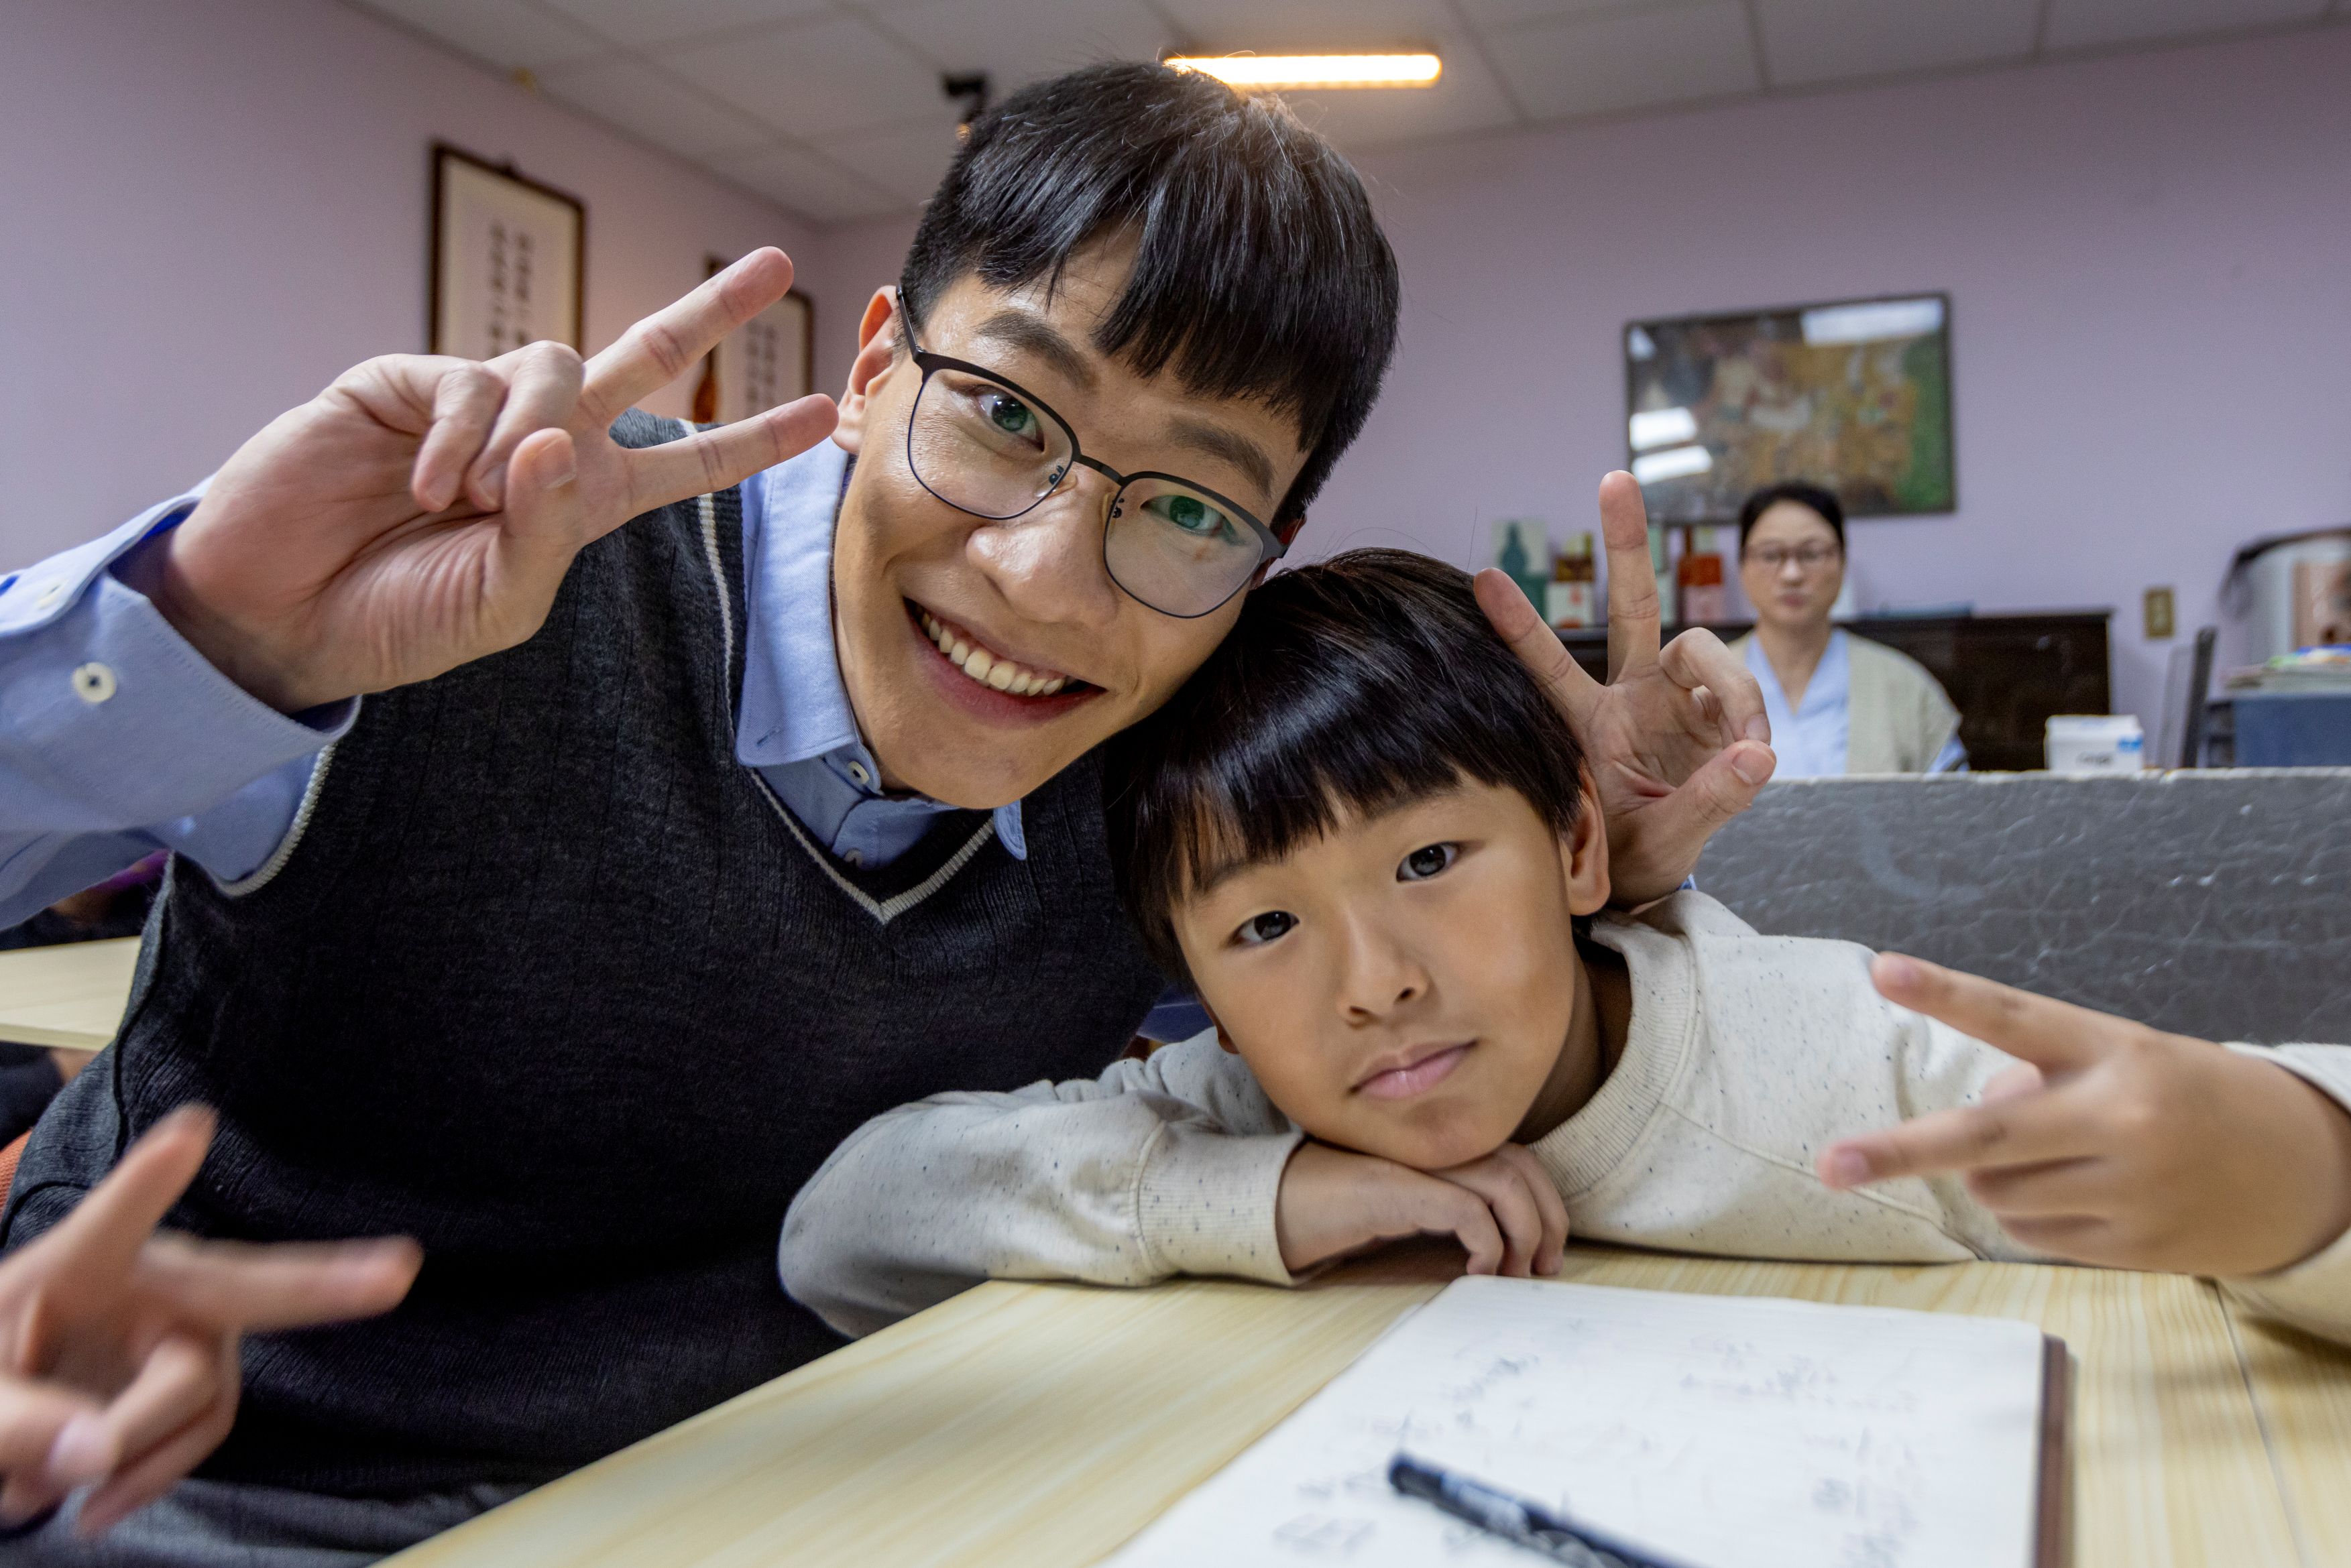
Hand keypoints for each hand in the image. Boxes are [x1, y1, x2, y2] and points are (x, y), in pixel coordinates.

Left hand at [0, 1107, 418, 1536]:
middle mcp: (150, 1283)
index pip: (114, 1218)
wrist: (1, 1414)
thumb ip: (20, 1425)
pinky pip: (203, 1430)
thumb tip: (93, 1456)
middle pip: (238, 1290)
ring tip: (59, 1498)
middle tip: (398, 1272)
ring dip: (138, 1453)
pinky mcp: (200, 1376)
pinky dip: (151, 1475)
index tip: (193, 1127)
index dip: (152, 1178)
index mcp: (75, 1265)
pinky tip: (97, 1508)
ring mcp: (186, 1331)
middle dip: (323, 1281)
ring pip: (202, 1392)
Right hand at [131, 249, 839, 713]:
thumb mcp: (499, 601)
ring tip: (470, 501)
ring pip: (556, 367)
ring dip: (527, 435)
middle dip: (710, 312)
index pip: (684, 462)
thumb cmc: (396, 619)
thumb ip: (549, 530)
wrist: (280, 612)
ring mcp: (478, 405)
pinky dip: (459, 438)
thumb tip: (565, 436)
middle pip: (645, 356)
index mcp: (583, 501)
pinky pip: (469, 381)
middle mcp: (544, 441)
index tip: (823, 414)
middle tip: (775, 267)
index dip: (751, 440)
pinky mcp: (409, 381)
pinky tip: (425, 489)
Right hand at [1274, 1141, 1567, 1277]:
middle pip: (1521, 1167)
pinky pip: (1466, 1211)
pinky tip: (1475, 1273)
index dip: (1546, 1202)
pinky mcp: (1397, 1188)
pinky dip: (1486, 1244)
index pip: (1517, 1158)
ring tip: (1516, 1276)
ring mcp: (1414, 1162)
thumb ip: (1448, 1211)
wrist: (1272, 1207)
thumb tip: (1504, 1250)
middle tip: (1547, 1267)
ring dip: (1524, 1234)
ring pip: (1503, 1184)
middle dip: (1548, 1218)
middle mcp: (1432, 1145)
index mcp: (1438, 1146)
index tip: (1548, 1251)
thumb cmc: (1337, 1211)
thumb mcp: (1406, 1209)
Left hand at [1477, 470, 1774, 903]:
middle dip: (1626, 544)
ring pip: (1704, 648)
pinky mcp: (1713, 712)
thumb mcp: (1663, 841)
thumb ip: (1711, 800)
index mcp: (1591, 725)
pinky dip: (1754, 716)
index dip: (1521, 626)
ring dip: (1734, 684)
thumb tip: (1760, 755)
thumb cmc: (1633, 857)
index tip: (1483, 578)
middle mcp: (1630, 698)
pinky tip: (1757, 751)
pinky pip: (1740, 696)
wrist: (1657, 879)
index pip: (1551, 668)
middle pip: (1633, 608)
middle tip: (1615, 478)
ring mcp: (1675, 699)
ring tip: (1751, 740)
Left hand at [1818, 954, 2350, 1276]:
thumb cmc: (2182, 1096)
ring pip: (1994, 1191)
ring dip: (1992, 1176)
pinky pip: (2029, 1233)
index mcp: (2112, 1049)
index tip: (1884, 970)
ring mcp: (2127, 1187)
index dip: (1945, 993)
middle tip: (1829, 1164)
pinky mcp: (2131, 1245)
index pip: (2014, 1016)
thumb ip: (2042, 1076)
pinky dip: (2030, 1214)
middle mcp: (2118, 1117)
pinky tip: (2083, 1193)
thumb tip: (1970, 1137)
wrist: (2298, 1167)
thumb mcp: (2122, 1058)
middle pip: (1983, 1137)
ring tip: (2055, 1154)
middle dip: (1898, 1152)